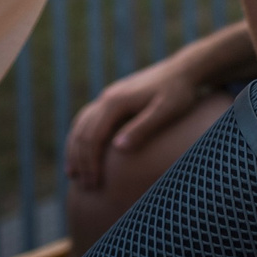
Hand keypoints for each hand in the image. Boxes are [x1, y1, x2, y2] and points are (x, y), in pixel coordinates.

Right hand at [64, 56, 211, 190]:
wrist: (184, 69)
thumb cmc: (179, 92)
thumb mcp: (166, 111)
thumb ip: (143, 128)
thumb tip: (118, 148)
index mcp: (116, 102)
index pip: (92, 137)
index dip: (90, 163)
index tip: (94, 184)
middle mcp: (107, 97)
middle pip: (82, 133)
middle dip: (80, 161)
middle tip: (85, 187)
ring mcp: (108, 96)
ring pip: (80, 125)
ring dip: (74, 150)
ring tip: (72, 174)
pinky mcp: (114, 98)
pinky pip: (88, 119)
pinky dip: (80, 137)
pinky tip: (82, 151)